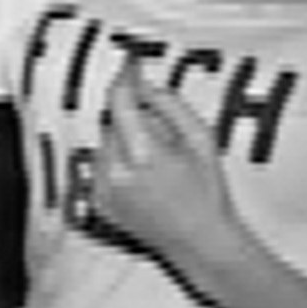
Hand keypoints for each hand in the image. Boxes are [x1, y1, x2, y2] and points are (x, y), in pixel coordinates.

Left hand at [84, 65, 242, 275]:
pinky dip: (118, 163)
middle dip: (134, 119)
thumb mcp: (200, 138)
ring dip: (126, 142)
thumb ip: (169, 106)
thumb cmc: (206, 195)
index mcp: (142, 152)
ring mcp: (104, 189)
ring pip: (105, 142)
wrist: (200, 241)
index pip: (119, 99)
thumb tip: (145, 86)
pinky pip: (101, 166)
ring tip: (158, 165)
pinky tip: (145, 179)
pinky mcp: (99, 201)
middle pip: (112, 121)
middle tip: (164, 138)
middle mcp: (116, 171)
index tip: (131, 66)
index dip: (126, 77)